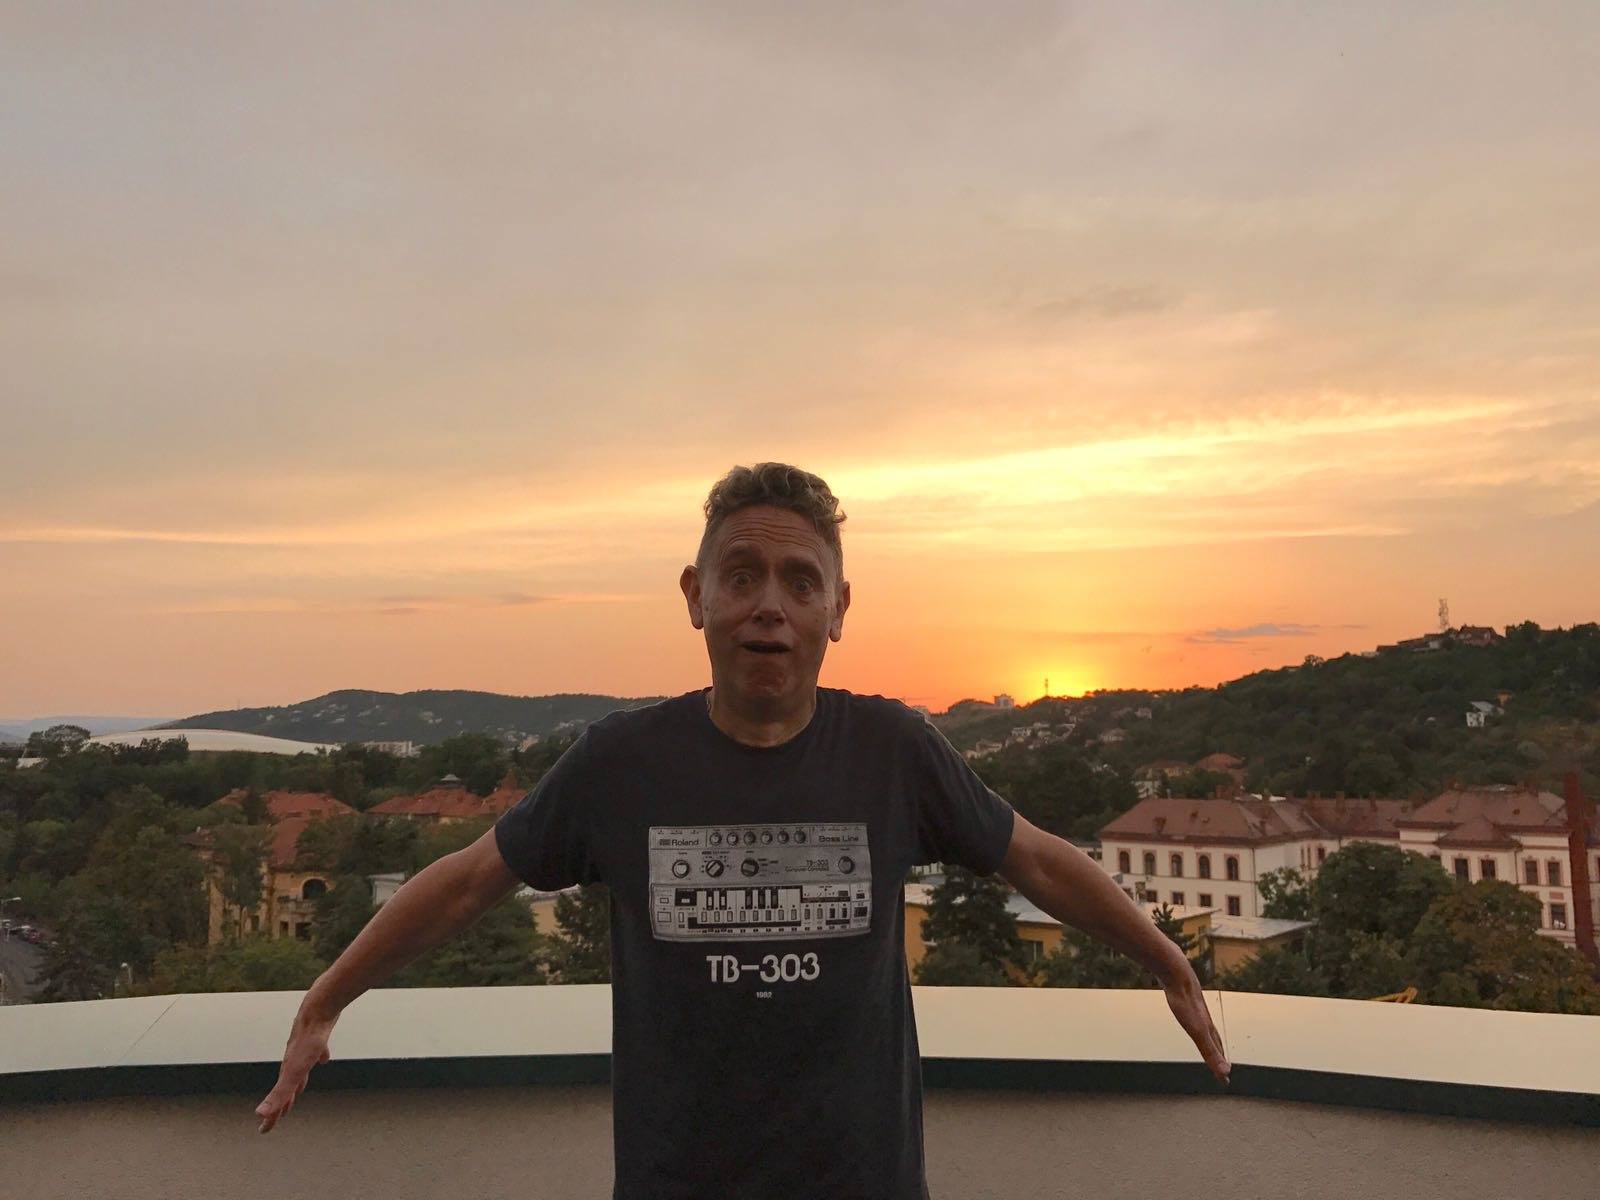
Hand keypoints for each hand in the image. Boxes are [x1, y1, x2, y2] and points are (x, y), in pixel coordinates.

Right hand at [255, 1006, 335, 1132]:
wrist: (318, 1010)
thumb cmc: (307, 1043)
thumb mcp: (295, 1073)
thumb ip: (279, 1094)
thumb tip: (259, 1115)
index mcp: (288, 1072)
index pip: (278, 1101)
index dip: (272, 1117)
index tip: (264, 1130)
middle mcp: (293, 1062)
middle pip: (288, 1088)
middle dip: (283, 1103)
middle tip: (280, 1116)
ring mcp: (305, 1050)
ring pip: (300, 1071)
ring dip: (297, 1083)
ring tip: (298, 1091)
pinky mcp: (318, 1038)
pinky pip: (317, 1051)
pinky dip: (319, 1057)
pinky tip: (323, 1058)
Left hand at [1161, 971, 1230, 1087]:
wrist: (1177, 974)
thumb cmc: (1186, 1004)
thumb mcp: (1197, 1032)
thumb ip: (1210, 1052)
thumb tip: (1225, 1072)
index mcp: (1207, 1028)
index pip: (1217, 1051)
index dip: (1221, 1066)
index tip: (1225, 1080)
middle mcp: (1204, 1019)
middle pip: (1214, 1040)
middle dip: (1218, 1054)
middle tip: (1222, 1065)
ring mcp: (1194, 1007)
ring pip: (1203, 1025)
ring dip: (1208, 1037)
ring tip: (1209, 1042)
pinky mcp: (1182, 997)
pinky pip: (1190, 1010)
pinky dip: (1193, 1018)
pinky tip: (1189, 1014)